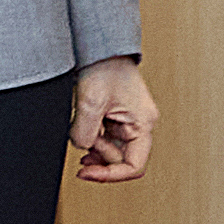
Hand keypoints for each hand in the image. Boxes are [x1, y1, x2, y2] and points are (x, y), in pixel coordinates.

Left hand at [70, 56, 156, 182]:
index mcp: (142, 124)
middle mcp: (138, 125)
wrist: (100, 49)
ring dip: (93, 149)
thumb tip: (82, 147)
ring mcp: (126, 121)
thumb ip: (85, 132)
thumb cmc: (105, 67)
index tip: (87, 174)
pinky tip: (82, 134)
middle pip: (120, 159)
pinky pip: (104, 138)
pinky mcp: (114, 117)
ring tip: (81, 136)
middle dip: (98, 158)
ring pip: (110, 150)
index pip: (133, 166)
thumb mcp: (90, 103)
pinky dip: (91, 139)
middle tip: (81, 152)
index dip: (110, 175)